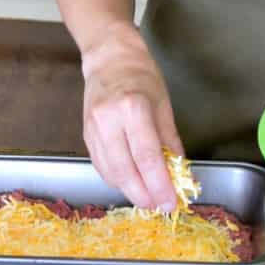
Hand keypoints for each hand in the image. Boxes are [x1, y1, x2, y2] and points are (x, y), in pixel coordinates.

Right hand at [81, 23, 183, 210]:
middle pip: (125, 170)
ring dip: (130, 191)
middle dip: (144, 194)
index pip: (147, 157)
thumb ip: (170, 140)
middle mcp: (108, 120)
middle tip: (160, 206)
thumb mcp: (163, 104)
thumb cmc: (141, 75)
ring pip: (110, 172)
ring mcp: (93, 128)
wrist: (109, 57)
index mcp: (132, 108)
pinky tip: (130, 183)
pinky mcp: (85, 135)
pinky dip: (116, 179)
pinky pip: (101, 165)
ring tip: (148, 199)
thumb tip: (179, 172)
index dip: (159, 185)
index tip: (171, 202)